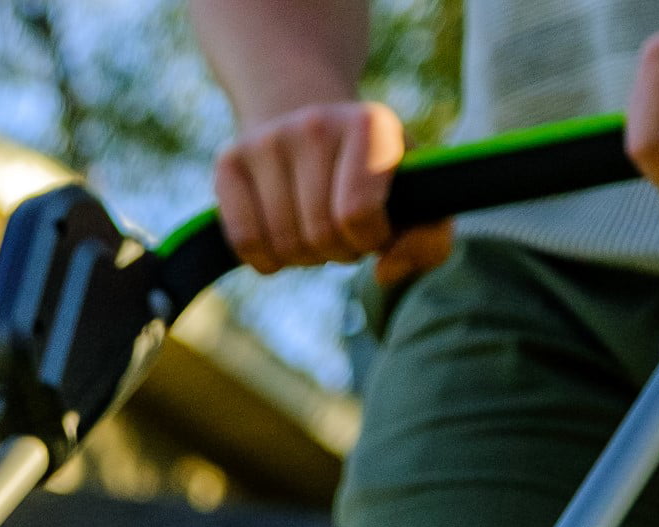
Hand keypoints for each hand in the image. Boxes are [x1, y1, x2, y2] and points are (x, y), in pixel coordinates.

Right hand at [212, 99, 452, 283]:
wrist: (308, 125)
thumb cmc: (367, 176)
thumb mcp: (414, 198)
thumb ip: (428, 241)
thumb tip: (385, 272)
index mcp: (370, 124)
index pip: (359, 213)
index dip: (367, 241)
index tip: (370, 229)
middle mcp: (316, 122)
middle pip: (320, 233)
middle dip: (334, 252)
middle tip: (339, 233)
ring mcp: (268, 140)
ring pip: (283, 243)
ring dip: (301, 257)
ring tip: (311, 231)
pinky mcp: (229, 160)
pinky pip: (245, 241)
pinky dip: (265, 260)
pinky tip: (279, 243)